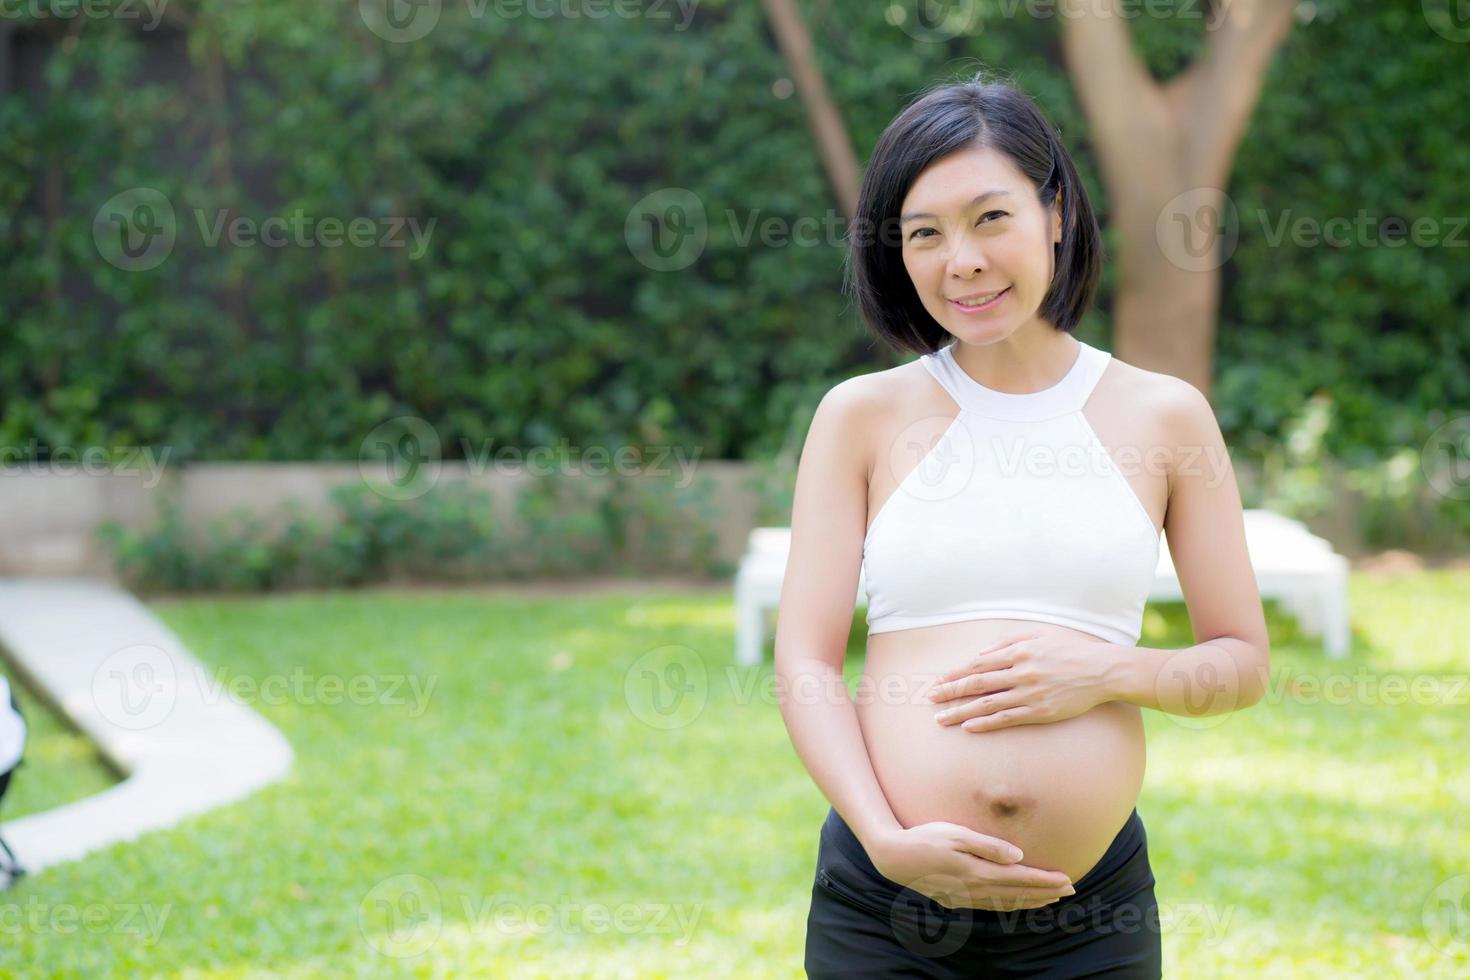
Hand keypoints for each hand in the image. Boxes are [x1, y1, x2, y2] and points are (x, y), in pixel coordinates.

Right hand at [866, 822, 1075, 910]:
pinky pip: (991, 906)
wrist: (894, 858)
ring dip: (1031, 901)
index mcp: (978, 872)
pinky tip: (1016, 901)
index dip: (1046, 880)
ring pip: (1006, 903)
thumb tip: (1018, 855)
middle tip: (1070, 890)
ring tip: (1051, 898)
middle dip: (1045, 892)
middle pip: (1018, 894)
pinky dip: (1010, 905)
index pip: (1020, 879)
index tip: (1067, 880)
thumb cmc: (925, 838)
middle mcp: (974, 890)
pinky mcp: (956, 901)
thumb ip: (988, 845)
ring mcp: (965, 898)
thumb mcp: (956, 834)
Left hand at [927, 631, 1113, 732]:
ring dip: (961, 712)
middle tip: (931, 699)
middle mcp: (1021, 672)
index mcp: (1019, 652)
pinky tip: (969, 727)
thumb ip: (1009, 641)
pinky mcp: (1040, 712)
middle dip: (951, 692)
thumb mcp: (1039, 636)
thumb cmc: (1071, 650)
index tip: (938, 681)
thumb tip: (983, 652)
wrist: (1103, 671)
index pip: (978, 663)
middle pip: (977, 683)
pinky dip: (986, 723)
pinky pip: (1007, 719)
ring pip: (987, 704)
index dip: (955, 673)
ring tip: (942, 719)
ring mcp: (1030, 694)